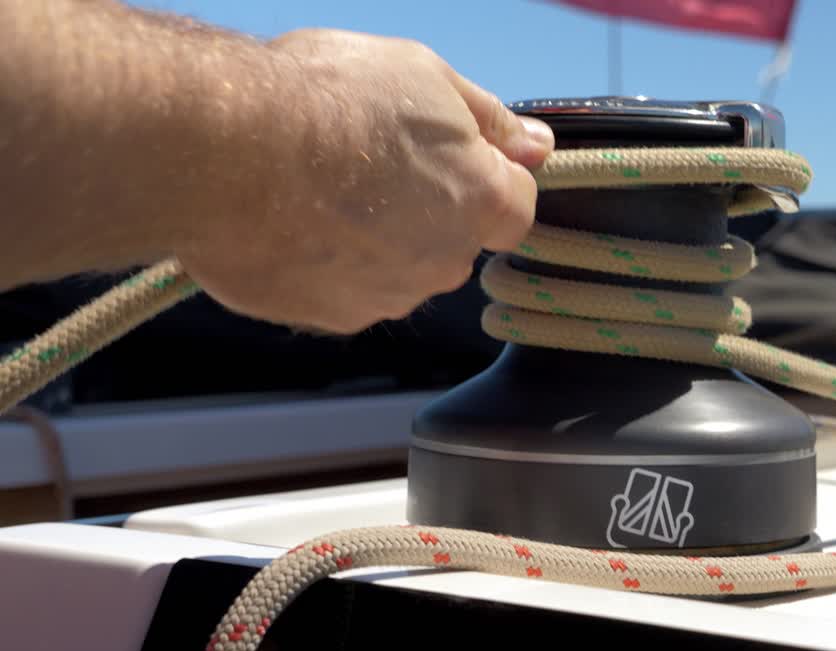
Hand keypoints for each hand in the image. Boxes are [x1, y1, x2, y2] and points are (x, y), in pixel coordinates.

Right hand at [174, 29, 553, 333]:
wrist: (225, 152)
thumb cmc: (326, 101)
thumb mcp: (424, 74)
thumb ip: (490, 119)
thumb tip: (537, 146)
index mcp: (480, 201)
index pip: (516, 208)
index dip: (486, 179)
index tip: (449, 156)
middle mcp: (443, 262)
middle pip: (453, 242)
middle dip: (426, 211)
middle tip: (368, 161)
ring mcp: (385, 297)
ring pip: (396, 271)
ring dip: (372, 240)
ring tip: (318, 189)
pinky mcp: (328, 317)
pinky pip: (339, 290)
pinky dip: (323, 263)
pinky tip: (288, 221)